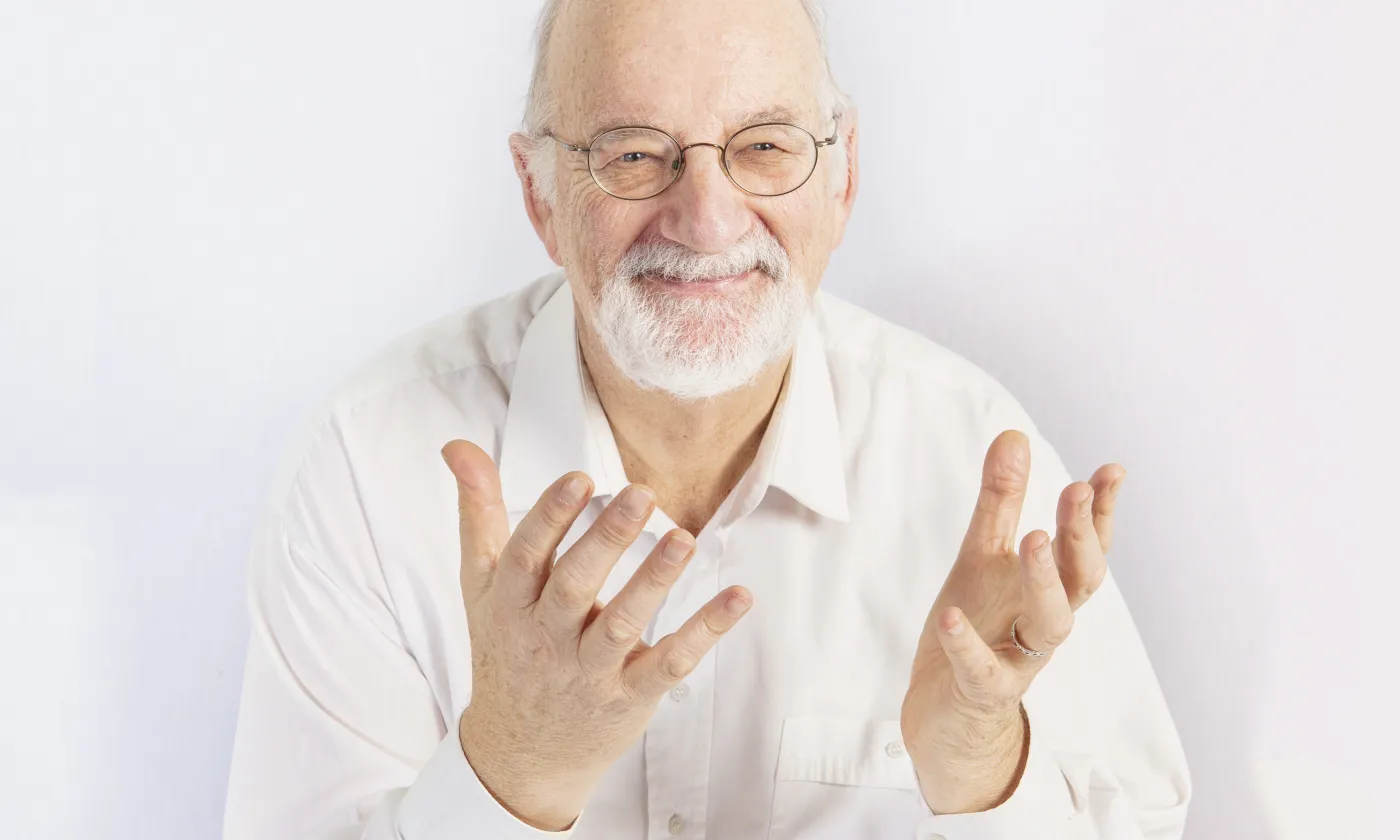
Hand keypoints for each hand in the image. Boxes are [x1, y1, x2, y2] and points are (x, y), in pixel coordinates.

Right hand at [441, 440, 752, 830]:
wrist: (518, 754)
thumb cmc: (506, 649)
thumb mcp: (481, 585)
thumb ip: (479, 513)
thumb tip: (459, 446)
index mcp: (510, 605)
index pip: (526, 557)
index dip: (550, 517)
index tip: (579, 478)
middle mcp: (547, 639)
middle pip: (574, 587)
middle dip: (607, 540)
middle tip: (642, 493)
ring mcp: (589, 672)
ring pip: (620, 625)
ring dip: (654, 581)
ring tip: (684, 538)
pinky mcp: (630, 697)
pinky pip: (669, 664)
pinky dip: (705, 632)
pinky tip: (738, 598)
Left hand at [900, 430, 1123, 813]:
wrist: (948, 706)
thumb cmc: (978, 622)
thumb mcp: (984, 554)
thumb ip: (1002, 500)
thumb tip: (1015, 434)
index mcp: (1050, 585)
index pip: (1087, 545)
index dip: (1102, 511)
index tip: (1112, 470)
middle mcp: (1046, 620)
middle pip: (1082, 579)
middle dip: (1082, 534)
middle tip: (1076, 489)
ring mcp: (1021, 657)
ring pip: (1051, 622)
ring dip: (1045, 580)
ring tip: (1034, 538)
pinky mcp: (985, 689)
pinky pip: (982, 668)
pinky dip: (968, 643)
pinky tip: (950, 617)